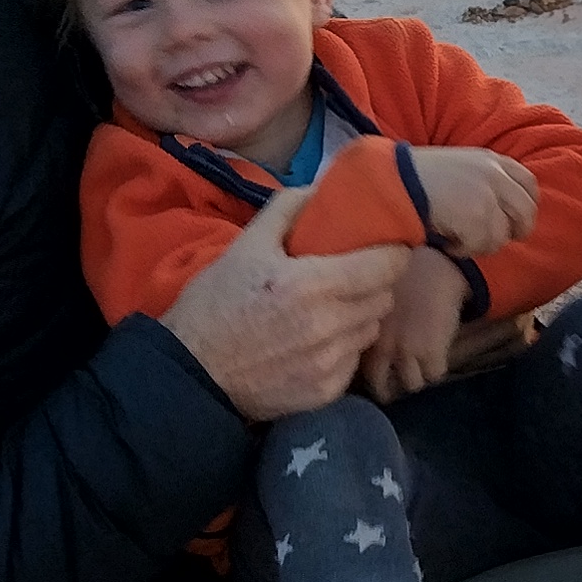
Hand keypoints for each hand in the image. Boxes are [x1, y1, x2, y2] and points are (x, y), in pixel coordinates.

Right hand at [164, 211, 406, 420]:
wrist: (189, 372)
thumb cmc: (214, 304)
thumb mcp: (245, 246)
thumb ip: (287, 210)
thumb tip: (321, 188)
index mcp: (312, 284)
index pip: (387, 266)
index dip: (393, 253)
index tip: (385, 247)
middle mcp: (329, 325)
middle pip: (384, 298)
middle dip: (374, 283)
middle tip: (352, 276)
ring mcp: (329, 363)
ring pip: (370, 329)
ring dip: (359, 316)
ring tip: (331, 308)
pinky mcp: (325, 392)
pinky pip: (353, 361)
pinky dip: (343, 348)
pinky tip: (315, 342)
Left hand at [357, 249, 471, 402]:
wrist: (434, 266)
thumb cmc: (402, 276)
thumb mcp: (372, 301)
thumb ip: (366, 325)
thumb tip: (361, 344)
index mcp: (363, 333)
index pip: (357, 369)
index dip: (366, 375)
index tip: (374, 374)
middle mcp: (382, 346)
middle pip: (381, 386)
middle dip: (388, 388)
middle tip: (396, 382)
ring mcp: (407, 351)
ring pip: (412, 384)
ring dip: (417, 377)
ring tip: (421, 367)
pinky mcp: (433, 352)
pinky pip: (435, 374)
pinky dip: (437, 368)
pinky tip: (439, 355)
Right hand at [413, 146, 538, 258]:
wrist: (396, 181)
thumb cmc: (421, 178)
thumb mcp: (462, 166)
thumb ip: (487, 182)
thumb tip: (505, 212)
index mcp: (493, 160)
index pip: (529, 184)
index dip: (524, 207)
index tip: (511, 220)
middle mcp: (495, 175)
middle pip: (525, 214)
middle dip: (510, 232)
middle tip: (486, 240)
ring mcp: (487, 195)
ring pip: (501, 236)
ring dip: (479, 244)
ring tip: (456, 237)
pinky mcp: (476, 217)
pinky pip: (480, 246)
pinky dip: (462, 250)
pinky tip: (447, 241)